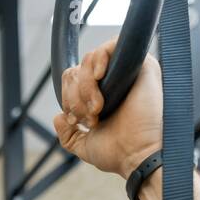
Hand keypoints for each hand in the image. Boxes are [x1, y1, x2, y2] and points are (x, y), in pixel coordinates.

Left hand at [54, 41, 161, 179]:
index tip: (75, 120)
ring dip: (86, 86)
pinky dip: (99, 58)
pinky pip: (111, 44)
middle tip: (90, 118)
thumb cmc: (118, 153)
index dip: (68, 97)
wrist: (138, 154)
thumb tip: (58, 117)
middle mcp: (114, 83)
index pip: (73, 80)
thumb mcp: (85, 147)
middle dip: (75, 95)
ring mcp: (127, 72)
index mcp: (102, 98)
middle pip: (77, 69)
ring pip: (89, 59)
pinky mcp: (141, 64)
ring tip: (97, 109)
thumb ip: (68, 135)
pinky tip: (100, 76)